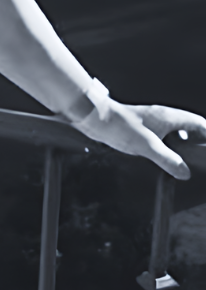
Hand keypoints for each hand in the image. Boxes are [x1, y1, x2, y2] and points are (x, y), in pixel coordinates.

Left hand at [74, 101, 205, 179]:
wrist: (94, 117)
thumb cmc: (119, 125)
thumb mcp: (147, 146)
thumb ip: (168, 160)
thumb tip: (185, 172)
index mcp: (168, 117)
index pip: (199, 123)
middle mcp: (162, 117)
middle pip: (189, 129)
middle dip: (196, 144)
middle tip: (198, 161)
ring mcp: (152, 122)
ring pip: (174, 134)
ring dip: (180, 147)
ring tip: (183, 164)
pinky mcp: (141, 128)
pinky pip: (161, 138)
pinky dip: (166, 148)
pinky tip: (162, 159)